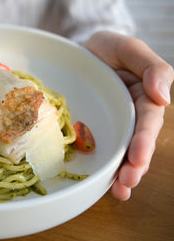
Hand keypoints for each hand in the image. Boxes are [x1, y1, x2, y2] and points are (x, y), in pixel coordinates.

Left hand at [85, 31, 172, 199]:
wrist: (76, 53)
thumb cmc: (104, 48)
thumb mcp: (127, 48)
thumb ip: (150, 67)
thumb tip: (164, 97)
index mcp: (143, 96)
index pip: (147, 120)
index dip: (144, 140)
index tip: (138, 158)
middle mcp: (130, 115)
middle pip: (136, 143)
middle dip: (134, 165)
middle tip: (127, 182)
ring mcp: (111, 125)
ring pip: (121, 153)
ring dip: (122, 174)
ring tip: (120, 191)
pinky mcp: (93, 131)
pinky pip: (99, 151)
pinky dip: (102, 169)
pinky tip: (103, 187)